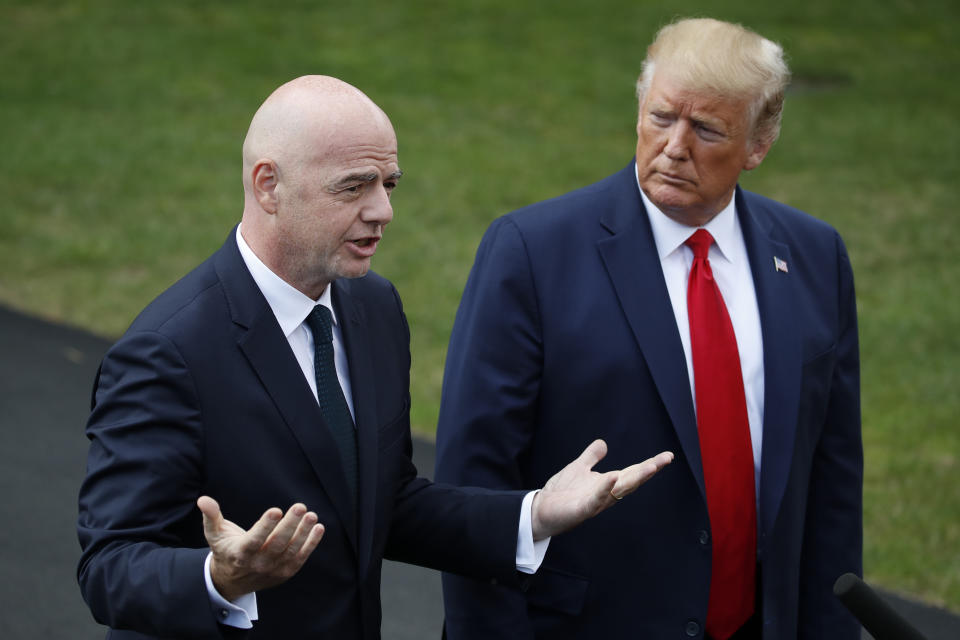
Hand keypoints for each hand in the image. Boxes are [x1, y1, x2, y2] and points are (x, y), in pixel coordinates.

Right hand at [197, 496, 324, 601]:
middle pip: (276, 544)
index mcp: (239, 553)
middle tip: (300, 507)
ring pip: (291, 551)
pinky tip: (318, 528)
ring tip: (312, 516)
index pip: (254, 540)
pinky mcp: (285, 572)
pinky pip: (300, 558)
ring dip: (303, 533)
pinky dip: (311, 544)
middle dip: (290, 525)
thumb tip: (202, 500)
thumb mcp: (214, 534)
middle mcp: (257, 564)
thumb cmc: (225, 549)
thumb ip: (211, 516)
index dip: (265, 526)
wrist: (232, 581)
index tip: (275, 510)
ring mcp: (272, 570)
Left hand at [531, 440, 672, 540]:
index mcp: (607, 484)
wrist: (541, 509)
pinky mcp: (582, 509)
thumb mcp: (579, 468)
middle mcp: (606, 494)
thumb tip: (603, 443)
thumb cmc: (561, 492)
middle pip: (631, 481)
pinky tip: (612, 478)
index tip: (668, 456)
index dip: (650, 465)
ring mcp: (596, 502)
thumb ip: (591, 457)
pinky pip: (596, 500)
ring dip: (635, 479)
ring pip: (619, 490)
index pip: (632, 472)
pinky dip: (604, 490)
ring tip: (650, 467)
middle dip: (648, 470)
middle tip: (665, 459)